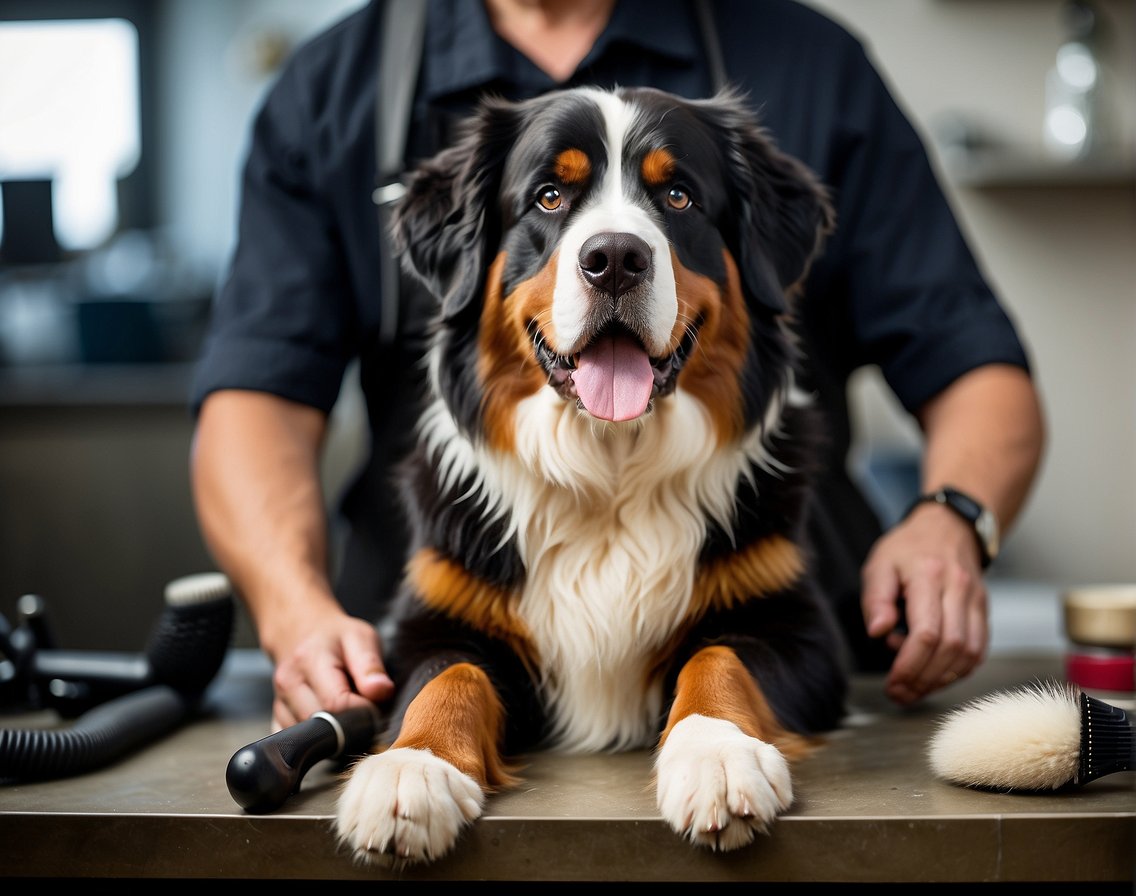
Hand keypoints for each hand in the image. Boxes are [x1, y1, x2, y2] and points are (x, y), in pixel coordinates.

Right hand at [263, 602, 394, 730]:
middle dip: (348, 727)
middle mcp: (288, 683)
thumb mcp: (360, 638)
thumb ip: (370, 665)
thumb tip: (381, 692)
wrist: (300, 632)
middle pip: (320, 726)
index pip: (336, 703)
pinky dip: (316, 742)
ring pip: (308, 739)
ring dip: (332, 735)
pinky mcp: (277, 718)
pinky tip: (328, 725)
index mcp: (309, 660)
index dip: (362, 713)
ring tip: (346, 714)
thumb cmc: (336, 637)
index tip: (378, 708)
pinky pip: (297, 744)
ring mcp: (279, 703)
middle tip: (365, 714)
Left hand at [860, 502, 987, 704]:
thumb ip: (876, 598)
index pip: (927, 632)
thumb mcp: (879, 564)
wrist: (949, 527)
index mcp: (928, 575)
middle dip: (924, 679)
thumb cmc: (907, 548)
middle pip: (951, 647)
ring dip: (942, 679)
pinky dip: (959, 670)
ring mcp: (975, 600)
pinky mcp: (984, 611)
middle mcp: (958, 588)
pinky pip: (979, 649)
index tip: (893, 683)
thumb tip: (878, 632)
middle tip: (900, 694)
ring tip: (914, 689)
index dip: (910, 665)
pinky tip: (936, 675)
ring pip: (969, 653)